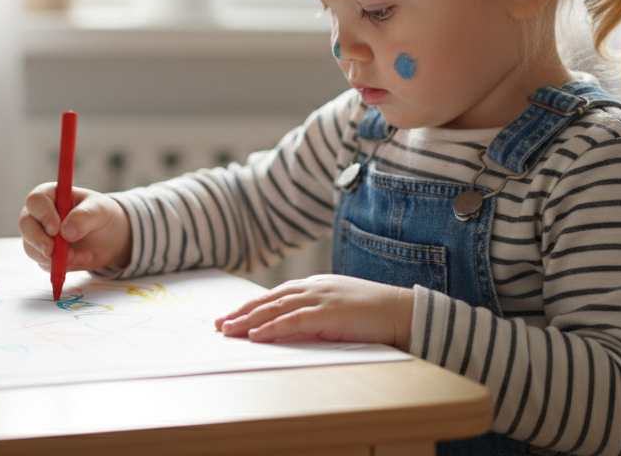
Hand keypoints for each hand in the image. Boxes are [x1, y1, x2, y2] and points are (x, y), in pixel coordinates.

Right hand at [18, 183, 132, 271]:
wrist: (109, 237)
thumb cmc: (102, 215)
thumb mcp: (100, 210)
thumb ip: (85, 217)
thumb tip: (66, 232)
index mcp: (50, 195)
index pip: (36, 201)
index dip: (43, 215)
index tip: (56, 229)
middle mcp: (39, 214)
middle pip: (25, 225)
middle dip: (38, 240)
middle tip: (53, 252)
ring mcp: (39, 235)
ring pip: (31, 248)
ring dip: (55, 257)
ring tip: (85, 254)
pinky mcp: (44, 254)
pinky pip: (43, 263)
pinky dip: (61, 266)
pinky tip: (81, 259)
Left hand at [215, 274, 414, 348]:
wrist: (401, 311)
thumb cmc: (373, 313)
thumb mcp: (338, 310)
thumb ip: (315, 315)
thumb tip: (290, 328)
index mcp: (315, 285)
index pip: (275, 295)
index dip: (251, 306)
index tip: (231, 316)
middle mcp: (313, 288)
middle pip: (269, 299)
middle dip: (241, 312)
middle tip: (219, 324)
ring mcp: (320, 298)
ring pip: (275, 308)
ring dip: (249, 320)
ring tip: (228, 330)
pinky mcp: (328, 314)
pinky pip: (293, 321)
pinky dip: (272, 327)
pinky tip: (256, 335)